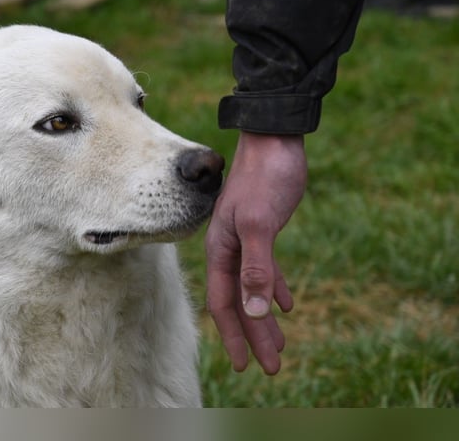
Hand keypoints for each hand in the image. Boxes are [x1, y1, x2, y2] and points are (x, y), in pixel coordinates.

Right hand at [204, 132, 306, 373]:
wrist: (274, 140)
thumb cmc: (265, 178)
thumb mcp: (261, 224)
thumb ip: (257, 268)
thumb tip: (255, 311)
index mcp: (221, 249)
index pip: (225, 303)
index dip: (235, 336)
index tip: (245, 366)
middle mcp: (229, 249)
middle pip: (240, 302)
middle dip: (254, 336)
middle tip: (272, 367)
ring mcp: (245, 240)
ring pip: (253, 289)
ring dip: (265, 319)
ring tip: (280, 347)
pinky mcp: (263, 230)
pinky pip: (267, 270)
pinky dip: (275, 289)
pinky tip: (287, 306)